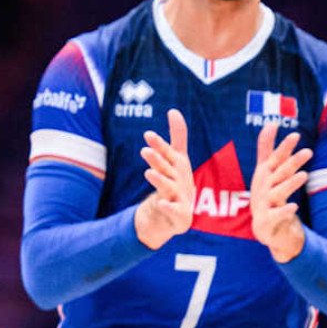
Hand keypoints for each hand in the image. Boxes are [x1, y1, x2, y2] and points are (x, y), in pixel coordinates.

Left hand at [134, 109, 194, 248]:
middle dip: (158, 160)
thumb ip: (176, 137)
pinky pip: (176, 212)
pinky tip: (161, 204)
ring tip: (149, 172)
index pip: (168, 154)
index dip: (159, 144)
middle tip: (145, 150)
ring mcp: (181, 198)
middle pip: (168, 169)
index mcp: (178, 167)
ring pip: (170, 188)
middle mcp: (180, 181)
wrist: (175, 217)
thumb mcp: (174, 160)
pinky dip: (169, 208)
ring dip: (161, 180)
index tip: (147, 134)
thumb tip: (174, 110)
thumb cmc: (175, 183)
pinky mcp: (181, 216)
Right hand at [250, 124, 313, 261]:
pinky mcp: (266, 221)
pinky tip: (294, 207)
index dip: (284, 148)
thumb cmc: (267, 195)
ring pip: (277, 192)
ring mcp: (263, 204)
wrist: (264, 228)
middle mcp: (263, 188)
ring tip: (304, 175)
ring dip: (289, 184)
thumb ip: (268, 149)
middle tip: (308, 151)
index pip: (274, 159)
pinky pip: (275, 215)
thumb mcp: (267, 172)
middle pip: (278, 173)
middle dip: (291, 162)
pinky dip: (283, 211)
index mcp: (264, 175)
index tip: (295, 135)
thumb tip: (271, 123)